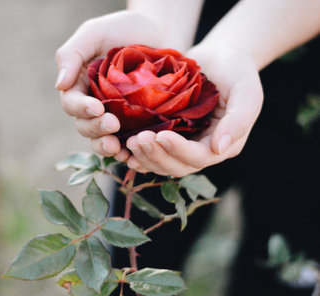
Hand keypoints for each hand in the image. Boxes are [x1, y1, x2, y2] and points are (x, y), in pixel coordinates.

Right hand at [55, 10, 191, 157]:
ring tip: (118, 147)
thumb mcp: (95, 33)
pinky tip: (133, 153)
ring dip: (106, 146)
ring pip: (102, 139)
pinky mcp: (136, 123)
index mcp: (80, 86)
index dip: (81, 109)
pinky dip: (127, 151)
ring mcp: (115, 115)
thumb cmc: (125, 28)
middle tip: (113, 125)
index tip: (96, 108)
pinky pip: (127, 142)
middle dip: (96, 128)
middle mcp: (94, 104)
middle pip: (85, 126)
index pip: (72, 104)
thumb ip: (72, 54)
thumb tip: (59, 85)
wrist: (162, 31)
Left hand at [123, 43, 263, 176]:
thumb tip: (219, 149)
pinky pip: (153, 152)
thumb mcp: (246, 91)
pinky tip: (123, 146)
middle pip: (177, 166)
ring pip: (162, 163)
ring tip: (129, 142)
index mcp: (223, 144)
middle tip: (137, 140)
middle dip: (156, 156)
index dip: (178, 150)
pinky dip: (139, 153)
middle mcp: (202, 149)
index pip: (199, 157)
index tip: (160, 135)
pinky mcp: (169, 134)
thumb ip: (239, 120)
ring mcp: (184, 143)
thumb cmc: (237, 70)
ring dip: (144, 157)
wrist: (220, 56)